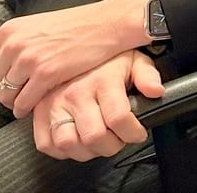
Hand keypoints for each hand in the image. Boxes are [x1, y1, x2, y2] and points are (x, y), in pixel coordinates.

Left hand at [0, 0, 149, 117]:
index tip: (4, 85)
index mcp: (10, 30)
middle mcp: (15, 44)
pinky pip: (22, 103)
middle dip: (4, 92)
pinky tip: (38, 102)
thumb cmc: (76, 26)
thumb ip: (16, 45)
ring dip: (15, 101)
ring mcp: (29, 59)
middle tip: (20, 92)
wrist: (107, 24)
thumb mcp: (38, 27)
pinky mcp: (45, 74)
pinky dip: (27, 108)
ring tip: (30, 97)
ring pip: (4, 96)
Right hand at [32, 51, 163, 161]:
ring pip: (69, 143)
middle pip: (94, 136)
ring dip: (87, 150)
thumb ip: (147, 76)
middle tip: (118, 139)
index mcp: (102, 80)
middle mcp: (77, 93)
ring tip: (99, 142)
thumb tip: (156, 91)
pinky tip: (78, 140)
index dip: (132, 133)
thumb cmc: (106, 57)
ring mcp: (55, 104)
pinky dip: (63, 150)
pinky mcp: (39, 113)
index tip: (137, 134)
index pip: (118, 118)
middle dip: (112, 145)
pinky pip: (46, 144)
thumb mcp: (133, 59)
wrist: (73, 45)